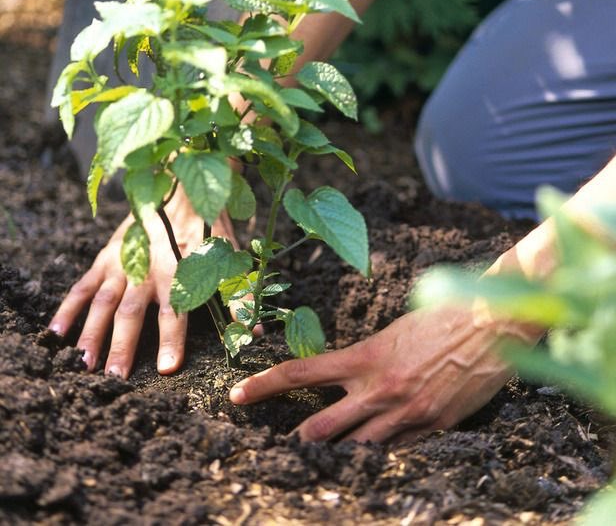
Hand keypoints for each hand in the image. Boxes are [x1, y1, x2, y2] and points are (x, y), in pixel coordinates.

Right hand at [48, 188, 236, 377]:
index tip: (167, 367)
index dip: (172, 338)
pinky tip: (55, 335)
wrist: (179, 188)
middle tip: (114, 377)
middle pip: (131, 312)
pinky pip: (82, 287)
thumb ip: (236, 295)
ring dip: (92, 333)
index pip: (175, 309)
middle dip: (123, 345)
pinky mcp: (104, 259)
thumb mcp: (226, 257)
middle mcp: (146, 268)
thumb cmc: (206, 227)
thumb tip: (252, 328)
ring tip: (83, 365)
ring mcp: (121, 263)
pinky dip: (67, 310)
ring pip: (103, 302)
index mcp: (178, 270)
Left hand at [229, 304, 541, 442]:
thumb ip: (372, 356)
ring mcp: (407, 412)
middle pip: (321, 426)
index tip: (237, 394)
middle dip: (298, 441)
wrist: (493, 323)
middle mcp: (380, 388)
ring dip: (336, 459)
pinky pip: (398, 454)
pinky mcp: (435, 427)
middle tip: (279, 450)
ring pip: (356, 450)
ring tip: (319, 469)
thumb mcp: (397, 330)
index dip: (264, 385)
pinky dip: (382, 460)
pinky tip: (373, 467)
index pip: (302, 371)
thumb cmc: (444, 313)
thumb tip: (354, 374)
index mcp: (366, 355)